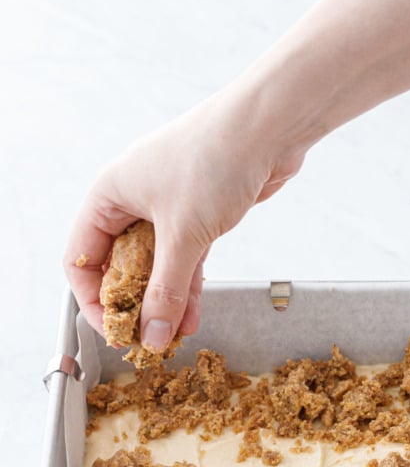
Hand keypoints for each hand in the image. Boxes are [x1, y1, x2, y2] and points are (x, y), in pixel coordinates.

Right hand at [64, 87, 305, 349]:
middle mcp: (133, 200)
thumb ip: (166, 291)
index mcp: (110, 195)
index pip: (83, 258)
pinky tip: (192, 319)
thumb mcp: (183, 235)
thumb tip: (152, 335)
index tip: (114, 331)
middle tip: (147, 340)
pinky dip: (188, 288)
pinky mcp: (200, 214)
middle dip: (132, 305)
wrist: (269, 126)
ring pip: (156, 267)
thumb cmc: (214, 161)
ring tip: (172, 338)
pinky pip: (186, 260)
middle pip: (119, 266)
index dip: (93, 299)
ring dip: (164, 303)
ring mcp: (168, 207)